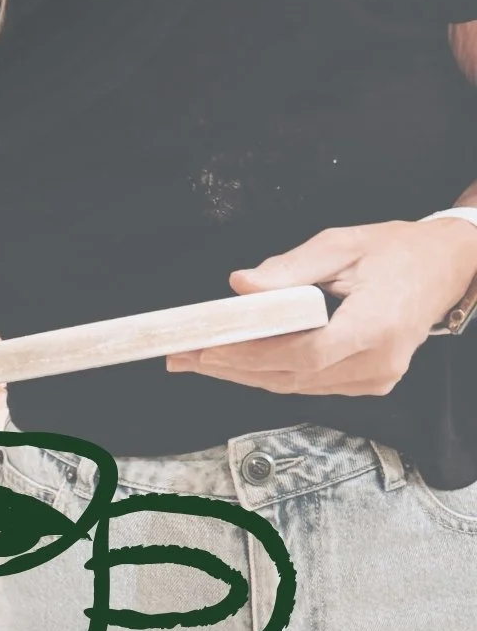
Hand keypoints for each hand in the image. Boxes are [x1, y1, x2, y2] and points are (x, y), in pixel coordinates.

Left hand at [167, 218, 476, 395]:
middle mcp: (378, 362)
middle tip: (184, 357)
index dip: (252, 355)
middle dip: (233, 368)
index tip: (209, 348)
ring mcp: (377, 378)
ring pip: (298, 386)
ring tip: (199, 361)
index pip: (302, 353)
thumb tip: (242, 284)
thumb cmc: (397, 250)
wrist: (446, 267)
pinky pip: (313, 384)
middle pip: (292, 377)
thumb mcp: (342, 244)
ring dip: (247, 375)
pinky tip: (241, 362)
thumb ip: (290, 269)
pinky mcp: (373, 382)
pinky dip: (275, 374)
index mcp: (375, 326)